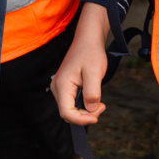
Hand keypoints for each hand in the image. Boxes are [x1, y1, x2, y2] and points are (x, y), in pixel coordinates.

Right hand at [52, 7, 110, 125]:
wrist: (88, 39)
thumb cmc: (91, 53)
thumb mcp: (94, 73)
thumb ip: (92, 93)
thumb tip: (91, 110)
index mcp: (62, 85)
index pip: (67, 113)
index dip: (81, 120)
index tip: (97, 117)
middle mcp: (57, 88)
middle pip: (68, 113)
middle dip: (85, 116)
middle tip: (101, 106)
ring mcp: (61, 88)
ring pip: (71, 109)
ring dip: (85, 111)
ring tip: (99, 102)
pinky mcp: (66, 87)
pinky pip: (73, 102)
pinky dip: (84, 105)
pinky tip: (94, 98)